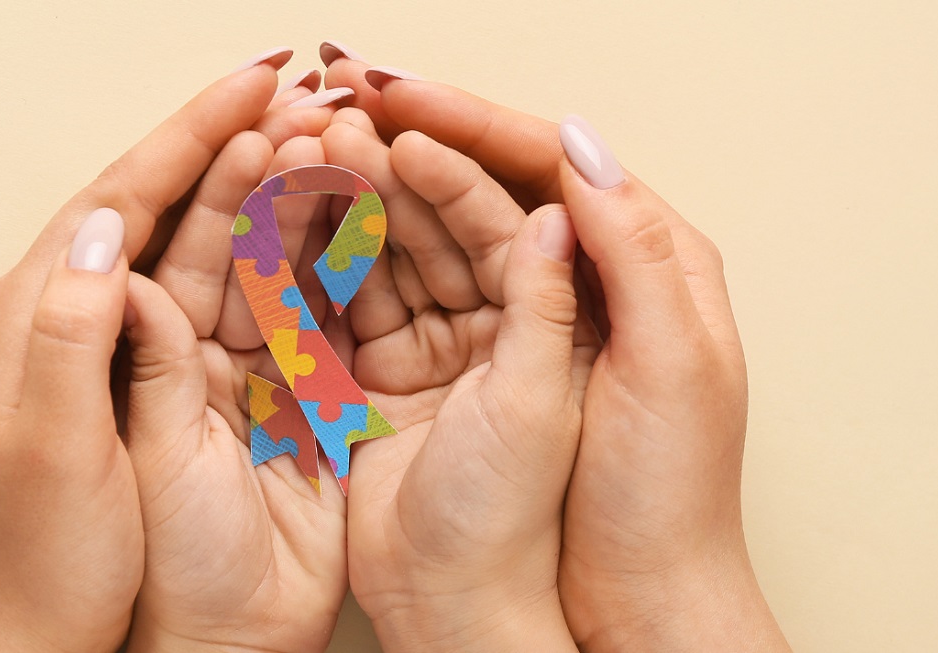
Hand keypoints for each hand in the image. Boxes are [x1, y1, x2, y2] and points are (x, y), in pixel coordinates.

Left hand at [0, 48, 297, 652]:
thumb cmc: (40, 562)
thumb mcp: (46, 442)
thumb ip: (73, 328)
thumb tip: (108, 225)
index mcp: (38, 317)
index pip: (123, 197)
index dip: (193, 134)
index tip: (256, 81)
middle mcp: (91, 325)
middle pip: (173, 208)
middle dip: (241, 144)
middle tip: (305, 92)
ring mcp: (147, 363)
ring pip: (216, 253)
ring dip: (271, 194)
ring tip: (330, 141)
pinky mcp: (192, 401)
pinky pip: (244, 314)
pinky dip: (288, 266)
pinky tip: (331, 236)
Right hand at [320, 109, 595, 651]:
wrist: (540, 613)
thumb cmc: (631, 509)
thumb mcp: (644, 377)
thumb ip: (599, 277)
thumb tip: (570, 181)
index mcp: (616, 297)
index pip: (538, 192)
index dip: (475, 142)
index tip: (412, 109)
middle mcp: (536, 315)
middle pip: (465, 212)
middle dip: (406, 159)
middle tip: (348, 114)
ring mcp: (465, 349)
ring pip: (409, 251)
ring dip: (363, 199)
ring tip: (312, 150)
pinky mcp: (402, 383)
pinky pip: (365, 304)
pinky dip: (331, 261)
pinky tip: (294, 217)